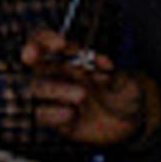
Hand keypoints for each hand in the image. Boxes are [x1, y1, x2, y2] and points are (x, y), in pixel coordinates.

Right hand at [21, 28, 149, 146]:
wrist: (129, 123)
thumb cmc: (125, 94)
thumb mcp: (127, 82)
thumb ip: (116, 76)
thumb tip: (100, 68)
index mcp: (74, 57)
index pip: (51, 41)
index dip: (48, 38)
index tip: (60, 43)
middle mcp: (60, 74)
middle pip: (34, 58)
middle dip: (31, 51)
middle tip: (31, 54)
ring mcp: (56, 96)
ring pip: (38, 87)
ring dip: (55, 89)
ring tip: (82, 96)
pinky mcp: (55, 119)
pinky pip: (42, 114)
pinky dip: (54, 114)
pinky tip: (72, 115)